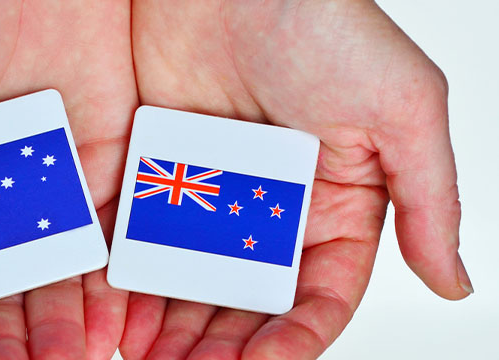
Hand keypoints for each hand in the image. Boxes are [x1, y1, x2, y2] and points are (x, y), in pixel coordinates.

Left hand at [120, 0, 470, 357]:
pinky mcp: (160, 171)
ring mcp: (211, 193)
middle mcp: (270, 208)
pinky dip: (129, 280)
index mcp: (332, 203)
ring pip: (189, 280)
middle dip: (218, 346)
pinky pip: (143, 238)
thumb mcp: (400, 106)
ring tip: (142, 358)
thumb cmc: (323, 23)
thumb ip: (429, 198)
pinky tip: (114, 313)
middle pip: (245, 300)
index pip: (316, 294)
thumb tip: (455, 282)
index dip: (291, 340)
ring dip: (169, 327)